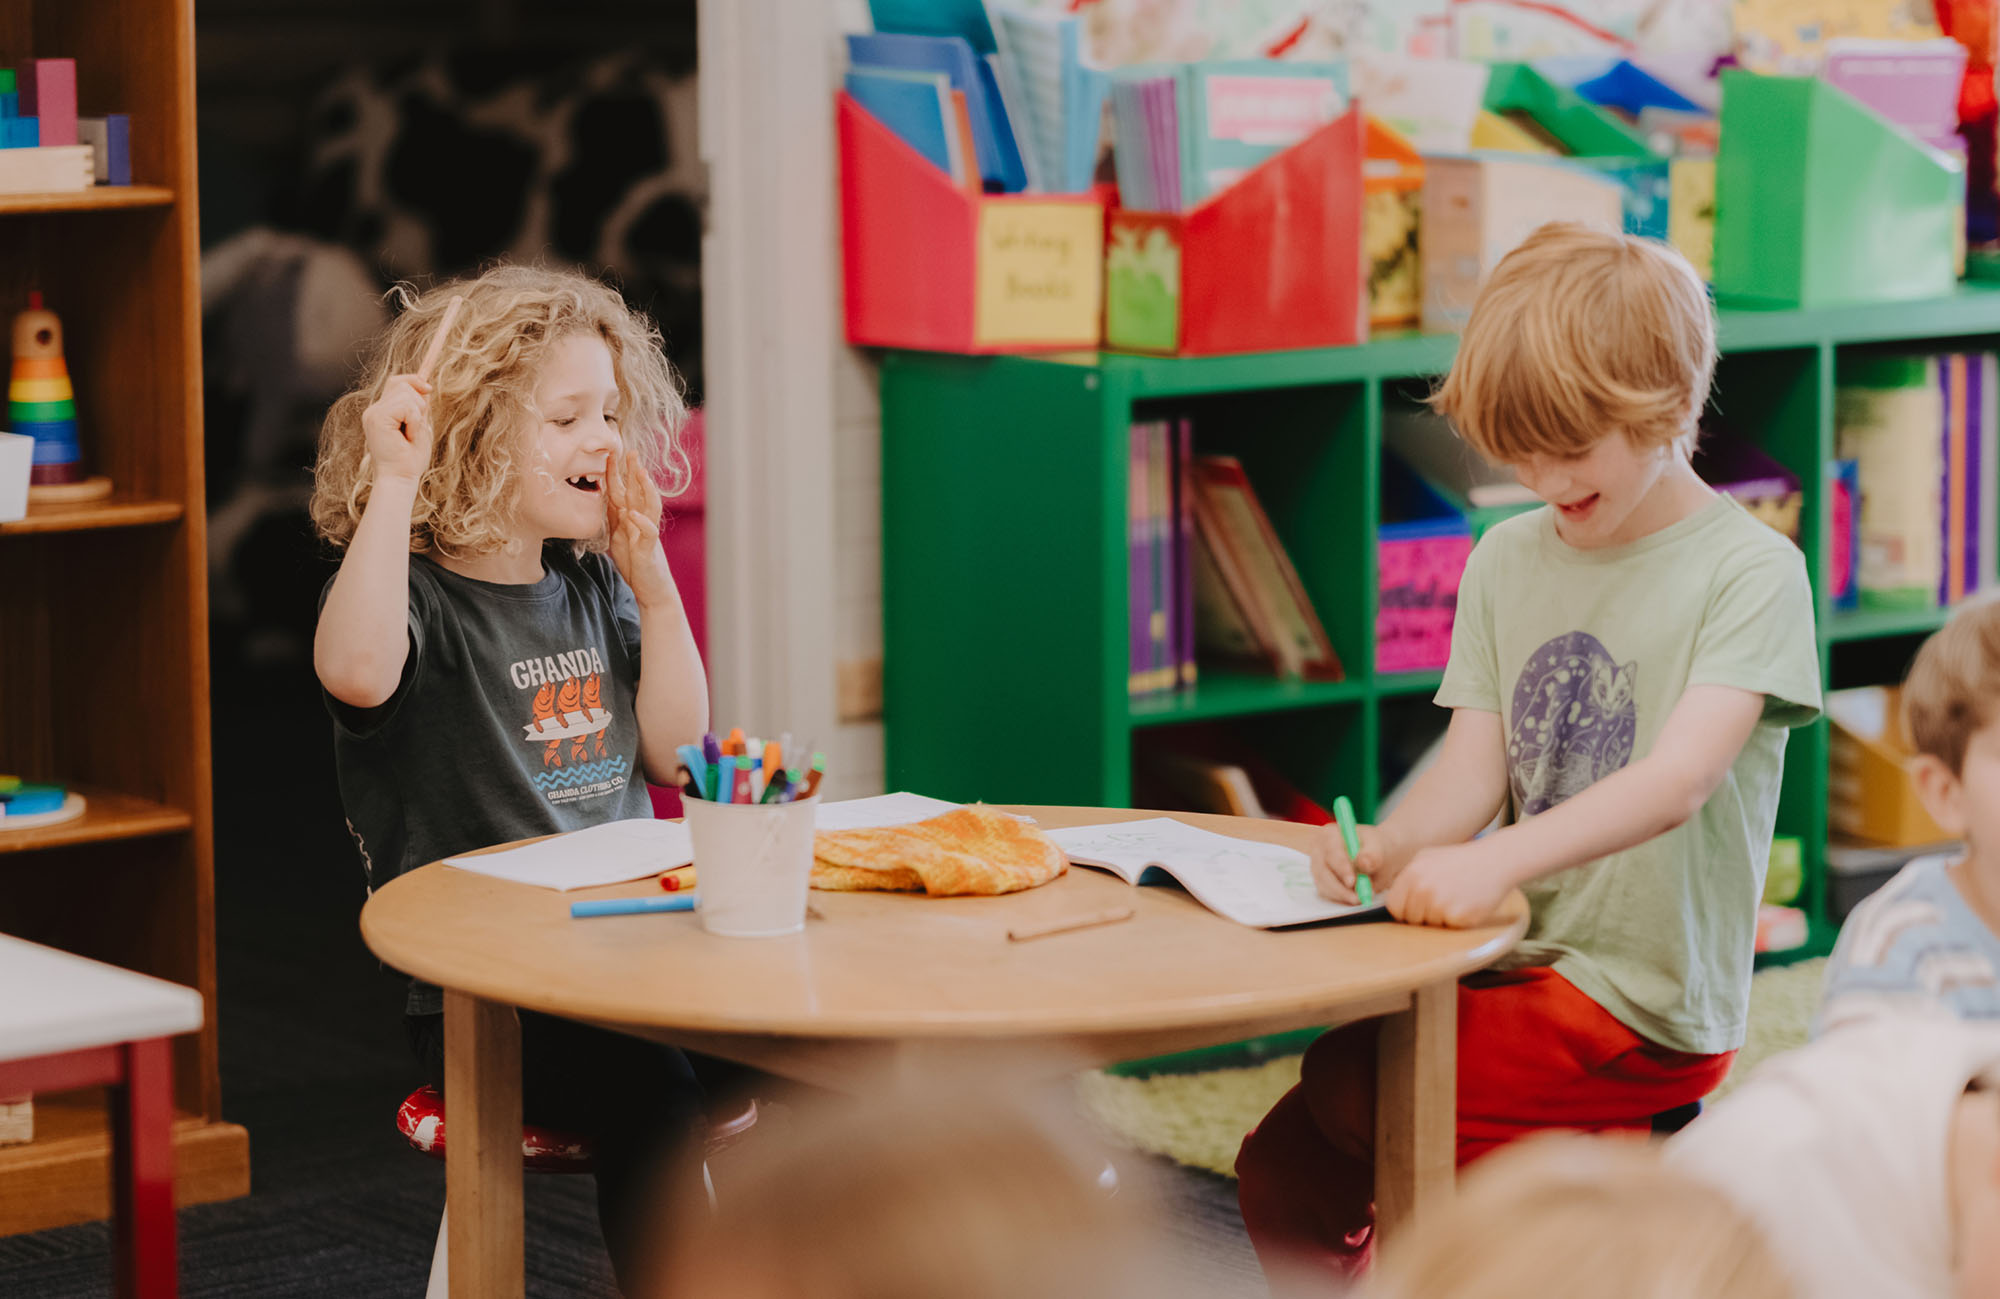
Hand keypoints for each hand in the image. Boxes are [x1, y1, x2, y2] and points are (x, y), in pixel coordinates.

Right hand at [361, 374, 434, 482]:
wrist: (400, 478)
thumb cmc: (410, 459)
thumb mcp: (419, 427)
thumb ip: (418, 408)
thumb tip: (424, 386)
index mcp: (382, 412)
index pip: (396, 382)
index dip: (413, 380)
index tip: (429, 388)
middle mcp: (374, 410)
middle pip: (402, 383)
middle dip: (419, 403)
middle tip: (415, 429)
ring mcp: (373, 413)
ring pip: (406, 393)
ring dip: (417, 415)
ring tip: (410, 435)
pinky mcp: (377, 418)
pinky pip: (406, 406)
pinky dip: (414, 421)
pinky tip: (408, 437)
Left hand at [604, 449, 677, 609]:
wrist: (651, 589)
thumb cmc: (635, 562)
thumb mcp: (618, 536)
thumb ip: (614, 517)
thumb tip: (606, 497)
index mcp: (632, 518)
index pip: (624, 491)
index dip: (617, 474)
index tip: (610, 454)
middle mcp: (642, 522)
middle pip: (640, 493)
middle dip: (635, 472)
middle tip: (631, 452)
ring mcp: (647, 535)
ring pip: (650, 507)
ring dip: (646, 489)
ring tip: (641, 473)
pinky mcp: (648, 550)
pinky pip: (648, 534)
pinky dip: (642, 523)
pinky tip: (634, 514)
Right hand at [1311, 819, 1404, 904]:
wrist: (1376, 855)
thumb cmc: (1376, 848)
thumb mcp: (1379, 848)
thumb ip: (1373, 856)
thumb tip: (1363, 862)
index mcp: (1331, 834)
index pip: (1332, 852)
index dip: (1341, 868)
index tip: (1352, 882)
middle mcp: (1319, 849)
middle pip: (1322, 872)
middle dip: (1340, 888)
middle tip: (1358, 898)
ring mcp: (1317, 865)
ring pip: (1323, 885)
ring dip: (1341, 895)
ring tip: (1361, 897)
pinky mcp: (1320, 879)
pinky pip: (1325, 892)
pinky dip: (1339, 898)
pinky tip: (1354, 897)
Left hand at [1381, 841, 1512, 927]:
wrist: (1495, 861)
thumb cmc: (1460, 860)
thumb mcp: (1426, 858)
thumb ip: (1407, 877)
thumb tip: (1390, 901)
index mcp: (1412, 874)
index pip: (1393, 906)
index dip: (1403, 910)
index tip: (1414, 907)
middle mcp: (1423, 890)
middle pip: (1410, 919)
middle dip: (1422, 915)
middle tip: (1442, 900)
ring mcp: (1440, 904)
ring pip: (1429, 926)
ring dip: (1440, 918)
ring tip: (1455, 898)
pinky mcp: (1459, 917)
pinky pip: (1449, 928)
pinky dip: (1456, 921)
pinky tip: (1466, 904)